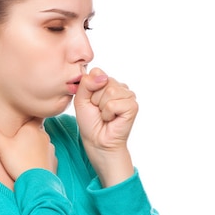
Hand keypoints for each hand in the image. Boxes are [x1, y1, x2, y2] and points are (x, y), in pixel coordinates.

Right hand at [0, 114, 56, 180]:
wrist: (37, 184)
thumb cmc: (19, 163)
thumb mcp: (0, 146)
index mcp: (33, 128)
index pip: (33, 114)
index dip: (27, 114)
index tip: (21, 115)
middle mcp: (44, 136)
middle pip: (36, 128)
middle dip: (27, 131)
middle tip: (17, 135)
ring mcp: (50, 149)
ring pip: (41, 142)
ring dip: (34, 145)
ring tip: (23, 150)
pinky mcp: (53, 161)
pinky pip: (46, 155)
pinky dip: (40, 157)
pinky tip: (32, 162)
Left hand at [74, 67, 137, 185]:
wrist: (97, 142)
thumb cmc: (90, 122)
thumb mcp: (81, 100)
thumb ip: (86, 83)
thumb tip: (101, 76)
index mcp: (108, 83)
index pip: (97, 72)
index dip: (89, 90)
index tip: (91, 103)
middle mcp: (120, 87)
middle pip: (103, 81)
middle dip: (95, 99)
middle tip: (99, 112)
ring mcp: (128, 96)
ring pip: (109, 91)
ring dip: (102, 107)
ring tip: (105, 116)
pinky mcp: (132, 106)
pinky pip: (114, 103)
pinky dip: (108, 114)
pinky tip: (111, 120)